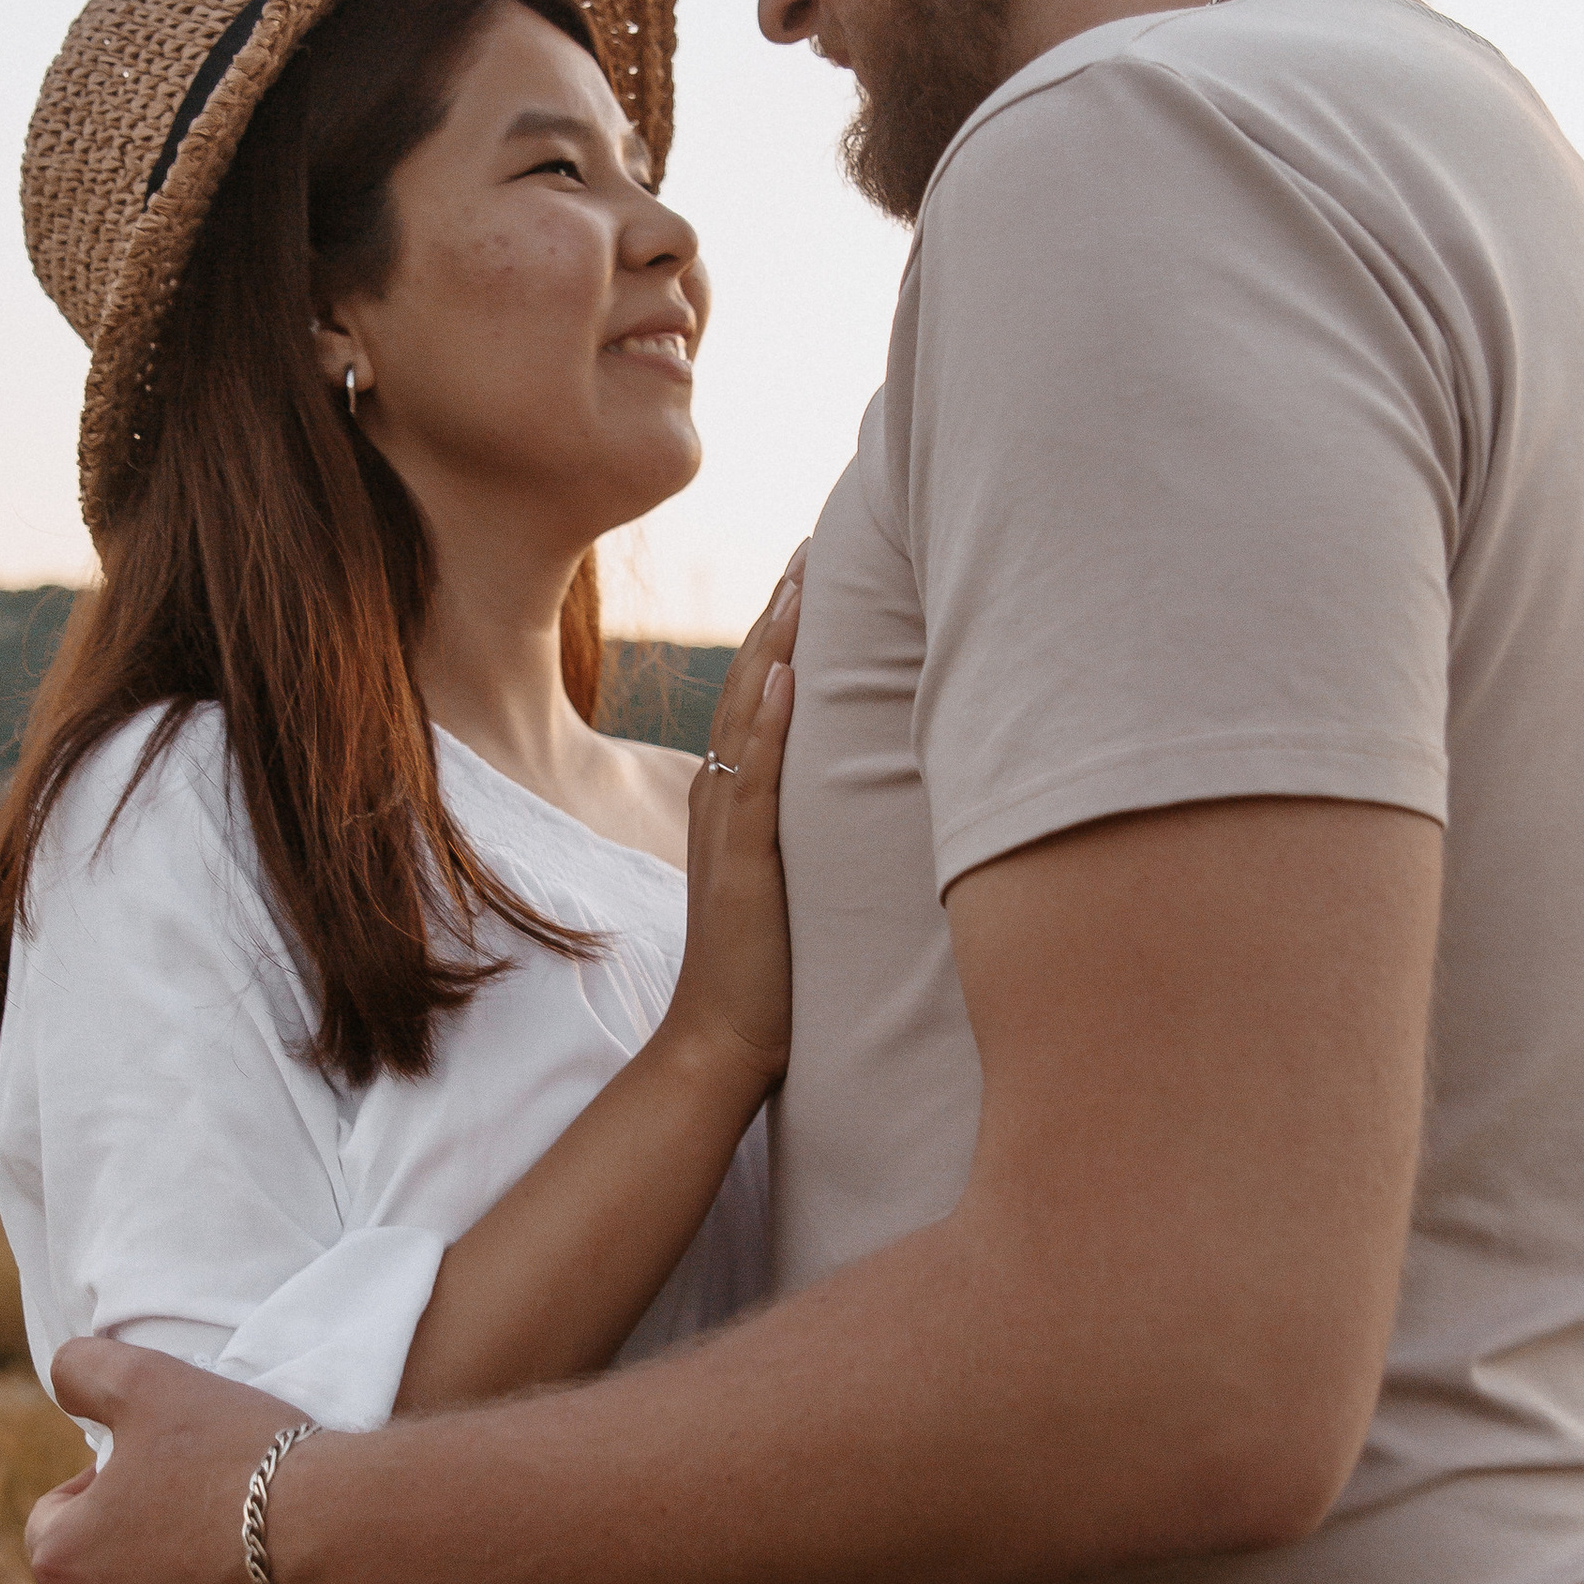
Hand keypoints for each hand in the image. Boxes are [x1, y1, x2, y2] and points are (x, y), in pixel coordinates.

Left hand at [26, 1341, 317, 1583]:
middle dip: (133, 1551)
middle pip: (96, 1583)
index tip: (164, 1473)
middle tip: (203, 1513)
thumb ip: (87, 1370)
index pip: (55, 1519)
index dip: (105, 1489)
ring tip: (232, 1564)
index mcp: (62, 1556)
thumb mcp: (153, 1381)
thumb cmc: (245, 1460)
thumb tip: (63, 1377)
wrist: (348, 1542)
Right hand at [669, 552, 800, 1089]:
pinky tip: (783, 675)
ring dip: (773, 644)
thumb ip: (811, 834)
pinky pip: (752, 779)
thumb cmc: (769, 974)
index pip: (759, 695)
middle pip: (749, 685)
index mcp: (736, 800)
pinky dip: (764, 723)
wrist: (721, 1042)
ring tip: (801, 578)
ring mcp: (726, 828)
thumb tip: (862, 795)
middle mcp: (722, 800)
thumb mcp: (796, 883)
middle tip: (814, 541)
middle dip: (782, 612)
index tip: (814, 568)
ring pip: (746, 715)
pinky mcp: (740, 863)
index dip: (784, 630)